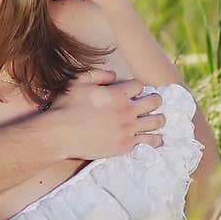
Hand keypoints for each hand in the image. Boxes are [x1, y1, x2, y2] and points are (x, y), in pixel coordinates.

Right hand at [50, 72, 164, 159]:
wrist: (60, 134)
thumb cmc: (66, 106)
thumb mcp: (78, 81)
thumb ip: (98, 74)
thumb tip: (114, 75)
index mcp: (117, 93)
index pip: (139, 85)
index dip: (138, 87)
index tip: (135, 91)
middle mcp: (127, 110)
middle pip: (154, 102)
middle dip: (155, 100)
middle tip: (154, 102)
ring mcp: (128, 129)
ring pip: (156, 121)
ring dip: (159, 118)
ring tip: (159, 119)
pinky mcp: (125, 145)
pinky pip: (149, 142)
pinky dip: (156, 140)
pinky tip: (159, 139)